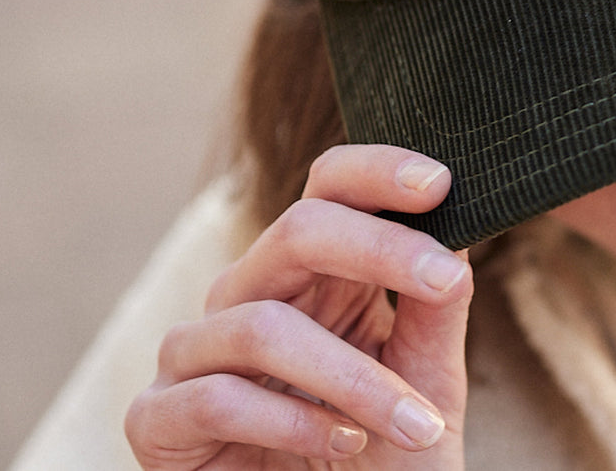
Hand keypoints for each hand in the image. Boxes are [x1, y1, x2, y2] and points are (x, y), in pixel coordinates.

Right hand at [125, 145, 472, 468]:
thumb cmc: (379, 455)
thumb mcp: (426, 377)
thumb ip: (436, 307)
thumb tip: (459, 233)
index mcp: (312, 274)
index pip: (330, 190)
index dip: (378, 172)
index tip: (441, 183)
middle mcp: (248, 295)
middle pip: (297, 231)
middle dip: (380, 250)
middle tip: (448, 279)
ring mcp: (195, 353)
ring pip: (264, 327)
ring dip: (355, 379)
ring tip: (414, 423)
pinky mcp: (156, 419)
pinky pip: (218, 398)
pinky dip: (294, 424)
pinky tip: (343, 443)